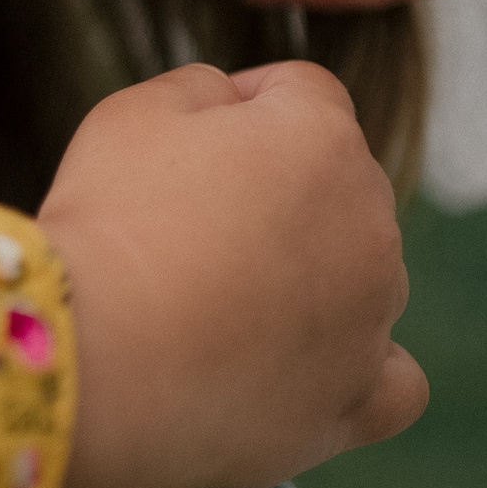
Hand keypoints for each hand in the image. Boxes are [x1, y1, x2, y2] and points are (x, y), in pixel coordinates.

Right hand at [40, 61, 422, 487]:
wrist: (94, 361)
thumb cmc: (107, 224)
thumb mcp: (134, 112)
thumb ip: (200, 87)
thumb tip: (233, 102)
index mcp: (323, 138)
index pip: (303, 94)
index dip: (240, 106)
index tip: (184, 144)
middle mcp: (370, 222)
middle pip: (335, 186)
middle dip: (276, 194)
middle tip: (185, 229)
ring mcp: (372, 317)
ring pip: (362, 276)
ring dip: (309, 278)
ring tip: (215, 307)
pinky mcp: (358, 401)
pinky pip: (392, 378)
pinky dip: (359, 366)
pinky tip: (307, 364)